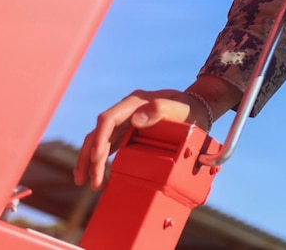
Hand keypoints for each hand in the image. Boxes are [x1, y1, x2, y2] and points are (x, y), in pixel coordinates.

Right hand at [73, 89, 206, 189]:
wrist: (197, 108)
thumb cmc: (189, 108)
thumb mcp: (180, 108)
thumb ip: (161, 109)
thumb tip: (136, 119)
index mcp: (136, 102)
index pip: (108, 119)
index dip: (99, 139)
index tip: (96, 159)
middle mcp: (127, 111)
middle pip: (100, 132)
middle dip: (90, 157)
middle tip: (89, 180)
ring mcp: (127, 121)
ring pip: (100, 140)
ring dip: (91, 161)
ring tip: (88, 183)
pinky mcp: (129, 132)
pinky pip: (109, 146)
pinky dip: (101, 160)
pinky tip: (97, 175)